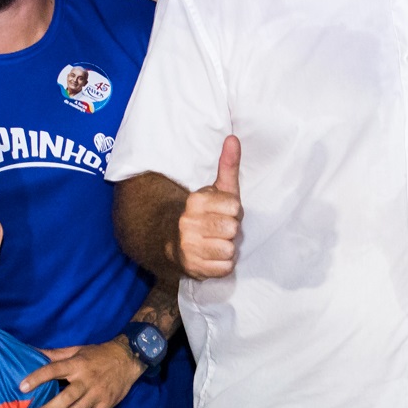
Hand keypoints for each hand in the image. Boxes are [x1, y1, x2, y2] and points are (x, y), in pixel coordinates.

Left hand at [23, 337, 143, 407]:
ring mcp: (98, 394)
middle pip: (65, 398)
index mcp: (77, 364)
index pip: (53, 370)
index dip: (37, 378)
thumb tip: (31, 351)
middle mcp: (87, 380)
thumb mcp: (76, 350)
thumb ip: (54, 354)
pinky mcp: (107, 404)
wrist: (128, 359)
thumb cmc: (98, 354)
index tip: (22, 386)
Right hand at [176, 136, 242, 277]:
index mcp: (196, 201)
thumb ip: (228, 165)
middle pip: (233, 230)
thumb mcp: (216, 188)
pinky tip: (212, 257)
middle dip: (231, 231)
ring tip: (216, 242)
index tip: (224, 212)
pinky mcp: (192, 267)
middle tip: (220, 230)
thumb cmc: (203, 213)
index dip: (234, 212)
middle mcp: (188, 223)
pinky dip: (222, 265)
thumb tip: (234, 139)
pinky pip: (225, 268)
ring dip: (227, 248)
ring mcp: (188, 246)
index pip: (235, 208)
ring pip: (229, 250)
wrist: (172, 241)